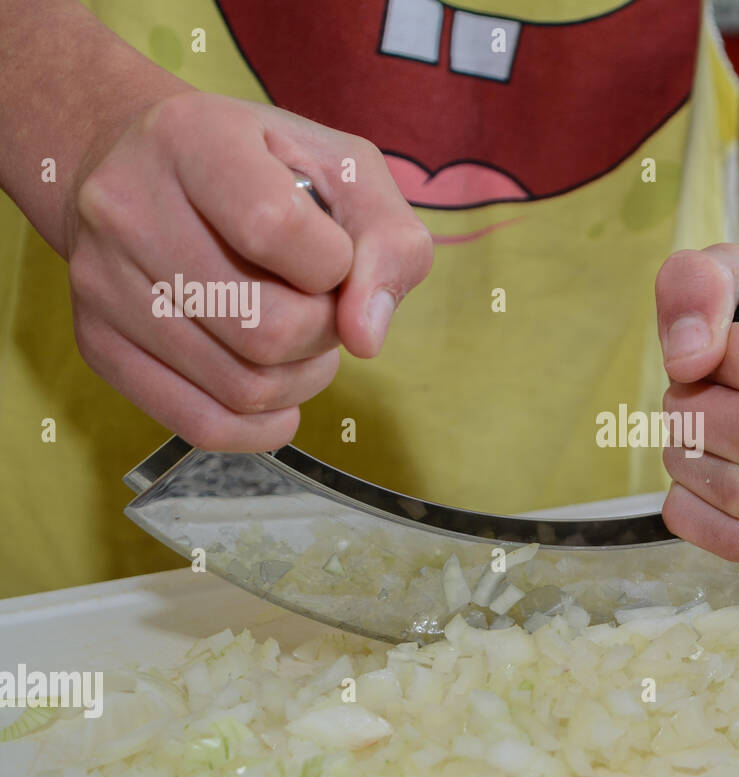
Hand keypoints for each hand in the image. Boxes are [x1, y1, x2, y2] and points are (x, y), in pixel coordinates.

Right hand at [67, 90, 432, 450]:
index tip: (333, 255)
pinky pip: (203, 425)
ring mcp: (101, 281)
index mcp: (188, 138)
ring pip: (243, 386)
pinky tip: (279, 388)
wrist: (142, 168)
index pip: (277, 229)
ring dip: (301, 377)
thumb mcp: (345, 171)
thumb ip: (389, 241)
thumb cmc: (264, 170)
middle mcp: (125, 206)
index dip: (335, 265)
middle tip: (321, 304)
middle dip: (324, 332)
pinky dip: (263, 425)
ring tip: (298, 334)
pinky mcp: (97, 343)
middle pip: (266, 329)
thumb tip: (366, 336)